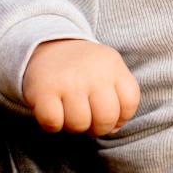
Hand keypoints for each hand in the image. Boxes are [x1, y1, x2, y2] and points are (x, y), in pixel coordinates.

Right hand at [20, 39, 139, 134]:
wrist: (48, 44)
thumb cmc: (83, 68)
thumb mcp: (108, 70)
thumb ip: (119, 97)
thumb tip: (114, 129)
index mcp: (113, 65)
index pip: (130, 102)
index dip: (120, 117)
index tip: (106, 112)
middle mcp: (93, 72)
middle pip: (106, 119)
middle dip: (97, 128)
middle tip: (88, 118)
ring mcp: (68, 80)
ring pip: (79, 124)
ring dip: (74, 127)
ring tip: (69, 113)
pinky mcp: (43, 89)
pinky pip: (53, 123)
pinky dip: (53, 125)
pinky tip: (53, 112)